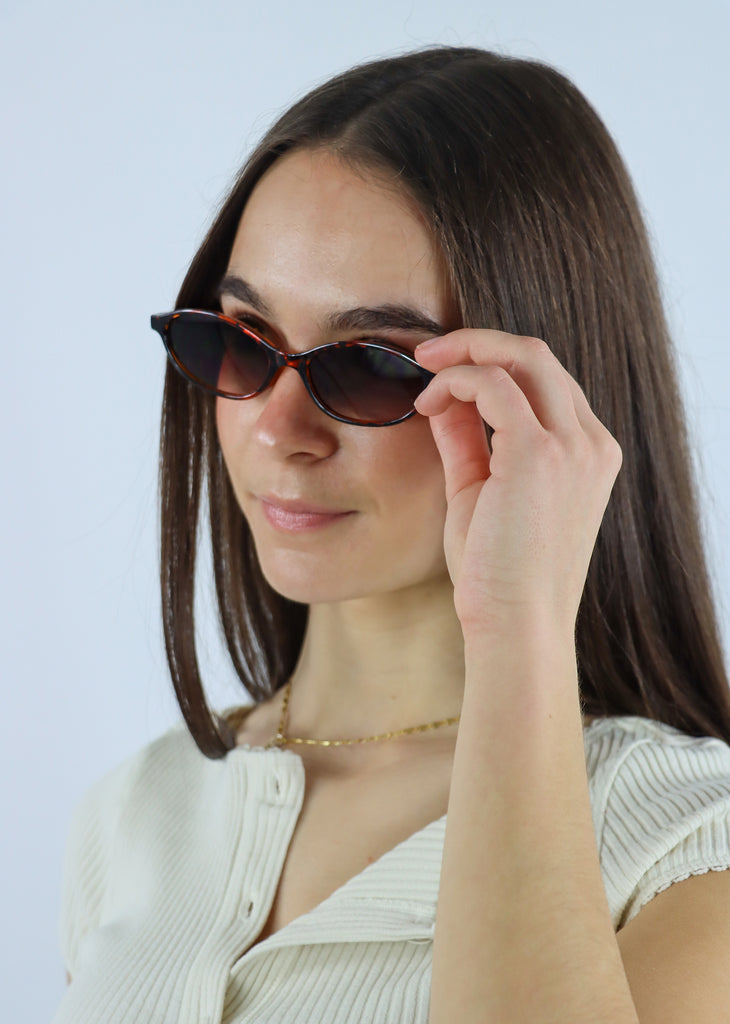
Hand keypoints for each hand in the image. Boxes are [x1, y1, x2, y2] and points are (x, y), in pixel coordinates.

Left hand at [414, 330, 621, 635]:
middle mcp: (590, 443)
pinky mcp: (540, 453)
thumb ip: (470, 441)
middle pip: (538, 356)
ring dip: (466, 351)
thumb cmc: (498, 574)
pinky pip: (493, 384)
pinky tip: (428, 403)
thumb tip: (447, 397)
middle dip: (478, 343)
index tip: (444, 377)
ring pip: (523, 356)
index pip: (545, 383)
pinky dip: (456, 381)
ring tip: (424, 368)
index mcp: (588, 453)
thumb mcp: (482, 492)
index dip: (493, 366)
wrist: (516, 626)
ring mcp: (572, 446)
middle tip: (427, 354)